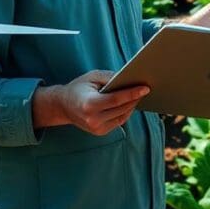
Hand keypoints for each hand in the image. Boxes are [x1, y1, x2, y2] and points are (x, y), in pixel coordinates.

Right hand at [33, 70, 149, 135]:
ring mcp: (96, 128)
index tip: (146, 88)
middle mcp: (92, 119)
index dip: (132, 93)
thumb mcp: (93, 77)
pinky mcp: (100, 132)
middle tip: (146, 88)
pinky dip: (126, 111)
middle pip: (122, 108)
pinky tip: (130, 103)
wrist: (63, 106)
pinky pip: (119, 121)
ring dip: (132, 105)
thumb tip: (130, 79)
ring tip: (140, 94)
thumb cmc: (79, 87)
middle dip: (135, 98)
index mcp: (89, 105)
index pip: (116, 100)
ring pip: (123, 116)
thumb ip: (111, 77)